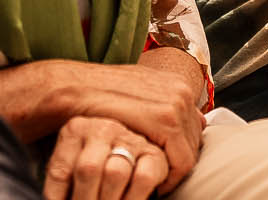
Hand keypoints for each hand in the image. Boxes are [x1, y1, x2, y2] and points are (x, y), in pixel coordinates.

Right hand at [45, 62, 203, 186]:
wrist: (73, 89)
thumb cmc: (98, 97)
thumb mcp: (135, 96)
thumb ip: (160, 106)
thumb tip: (192, 121)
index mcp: (177, 85)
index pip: (193, 131)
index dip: (178, 154)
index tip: (161, 168)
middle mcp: (182, 90)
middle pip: (194, 143)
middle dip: (175, 163)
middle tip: (154, 179)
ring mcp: (176, 102)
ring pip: (189, 154)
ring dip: (171, 172)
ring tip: (149, 182)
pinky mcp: (166, 119)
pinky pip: (181, 161)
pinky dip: (168, 178)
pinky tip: (147, 182)